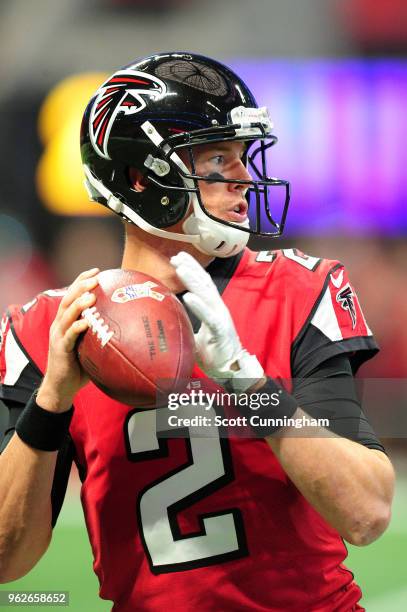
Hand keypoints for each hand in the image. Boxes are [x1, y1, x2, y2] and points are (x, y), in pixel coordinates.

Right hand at [36, 268, 98, 412]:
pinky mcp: (60, 349)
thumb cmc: (79, 367)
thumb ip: (104, 335)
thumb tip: (131, 328)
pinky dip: (77, 327)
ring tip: (91, 295)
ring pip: (67, 315)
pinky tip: (86, 322)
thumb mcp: (92, 347)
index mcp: (67, 321)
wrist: (61, 387)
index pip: (73, 295)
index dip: (82, 280)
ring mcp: (58, 336)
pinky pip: (69, 336)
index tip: (97, 270)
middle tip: (95, 277)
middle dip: (81, 286)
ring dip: (79, 303)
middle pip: (68, 299)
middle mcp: (60, 324)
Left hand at [170, 252, 263, 392]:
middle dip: (190, 268)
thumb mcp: (195, 335)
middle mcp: (217, 308)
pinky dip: (198, 306)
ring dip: (193, 280)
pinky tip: (188, 296)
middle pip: (204, 283)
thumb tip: (166, 322)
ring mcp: (220, 318)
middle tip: (176, 256)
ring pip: (206, 295)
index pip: (202, 284)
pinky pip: (209, 316)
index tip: (178, 258)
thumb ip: (185, 325)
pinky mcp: (221, 331)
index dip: (192, 269)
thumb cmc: (213, 351)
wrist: (230, 369)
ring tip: (180, 268)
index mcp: (212, 307)